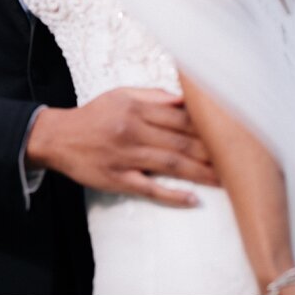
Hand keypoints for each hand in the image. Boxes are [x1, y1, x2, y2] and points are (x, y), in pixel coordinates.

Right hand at [26, 87, 216, 206]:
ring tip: (225, 181)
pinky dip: (172, 195)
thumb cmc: (94, 116)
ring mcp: (125, 156)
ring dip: (200, 174)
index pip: (180, 117)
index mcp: (135, 107)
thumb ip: (153, 96)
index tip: (229, 135)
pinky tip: (192, 200)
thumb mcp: (120, 95)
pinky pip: (149, 188)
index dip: (207, 127)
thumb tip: (185, 100)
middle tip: (236, 163)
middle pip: (180, 142)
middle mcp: (132, 130)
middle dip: (211, 153)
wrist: (57, 137)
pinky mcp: (117, 178)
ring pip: (170, 164)